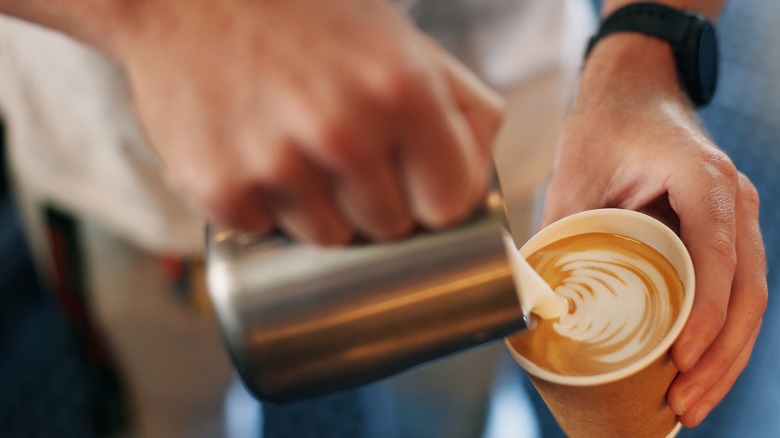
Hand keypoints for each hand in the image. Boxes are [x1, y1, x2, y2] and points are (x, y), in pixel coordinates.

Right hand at [102, 0, 501, 244]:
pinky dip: (264, 206)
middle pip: (390, 228)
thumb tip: (479, 171)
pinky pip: (266, 231)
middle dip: (376, 202)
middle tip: (345, 155)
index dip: (434, 198)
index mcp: (403, 91)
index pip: (450, 204)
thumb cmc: (304, 17)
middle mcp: (344, 133)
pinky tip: (254, 155)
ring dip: (320, 210)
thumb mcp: (398, 38)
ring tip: (296, 151)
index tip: (416, 186)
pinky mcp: (220, 189)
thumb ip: (460, 103)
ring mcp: (278, 165)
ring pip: (330, 239)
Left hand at [542, 34, 767, 427]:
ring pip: (750, 297)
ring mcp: (736, 218)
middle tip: (685, 404)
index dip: (706, 312)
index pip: (718, 254)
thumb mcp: (575, 176)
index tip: (681, 359)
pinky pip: (737, 290)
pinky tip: (700, 370)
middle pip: (747, 290)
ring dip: (727, 355)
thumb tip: (534, 305)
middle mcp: (733, 200)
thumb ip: (561, 235)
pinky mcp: (725, 234)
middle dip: (720, 355)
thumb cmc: (605, 126)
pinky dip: (723, 334)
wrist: (634, 90)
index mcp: (702, 178)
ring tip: (692, 404)